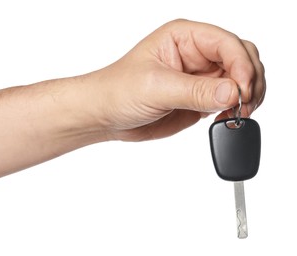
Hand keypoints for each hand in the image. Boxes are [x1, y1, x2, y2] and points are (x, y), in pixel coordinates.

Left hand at [92, 19, 265, 140]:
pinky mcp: (199, 98)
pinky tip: (227, 118)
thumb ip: (196, 90)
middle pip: (241, 58)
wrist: (106, 115)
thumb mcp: (156, 87)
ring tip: (237, 114)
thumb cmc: (118, 90)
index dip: (241, 65)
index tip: (242, 90)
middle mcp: (196, 54)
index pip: (227, 43)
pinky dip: (236, 109)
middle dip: (249, 80)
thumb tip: (233, 92)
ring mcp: (200, 77)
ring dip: (247, 97)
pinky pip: (228, 100)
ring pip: (239, 80)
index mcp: (184, 37)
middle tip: (244, 105)